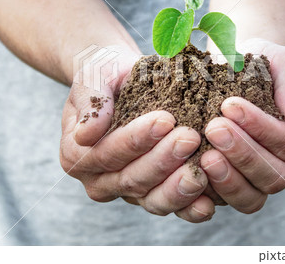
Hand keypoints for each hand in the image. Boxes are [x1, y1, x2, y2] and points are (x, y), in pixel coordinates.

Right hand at [60, 46, 214, 222]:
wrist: (121, 80)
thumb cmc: (106, 76)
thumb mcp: (94, 78)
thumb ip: (92, 104)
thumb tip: (85, 136)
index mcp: (76, 154)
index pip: (107, 152)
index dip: (136, 139)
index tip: (166, 120)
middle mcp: (98, 180)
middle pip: (131, 178)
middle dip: (162, 160)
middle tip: (190, 138)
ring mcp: (126, 190)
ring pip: (151, 199)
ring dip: (177, 188)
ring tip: (201, 171)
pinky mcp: (151, 194)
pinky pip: (170, 205)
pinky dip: (189, 208)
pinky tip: (208, 202)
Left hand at [201, 39, 284, 213]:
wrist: (243, 71)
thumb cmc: (266, 65)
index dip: (260, 126)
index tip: (229, 105)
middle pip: (275, 174)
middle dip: (242, 153)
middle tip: (213, 128)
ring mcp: (268, 179)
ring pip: (254, 196)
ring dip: (228, 178)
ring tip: (204, 156)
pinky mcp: (243, 186)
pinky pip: (231, 200)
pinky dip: (214, 192)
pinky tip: (194, 174)